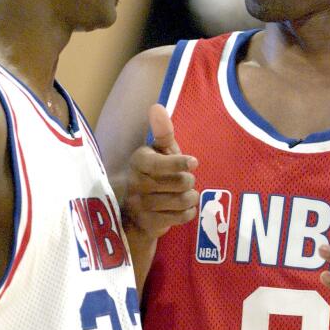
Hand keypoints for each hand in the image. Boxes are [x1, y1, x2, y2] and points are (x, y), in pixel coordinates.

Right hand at [124, 104, 198, 239]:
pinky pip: (181, 217)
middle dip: (189, 182)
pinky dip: (188, 212)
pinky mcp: (149, 223)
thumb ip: (162, 131)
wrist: (139, 212)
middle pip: (180, 183)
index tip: (193, 162)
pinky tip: (183, 209)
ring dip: (190, 197)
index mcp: (139, 161)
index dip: (180, 163)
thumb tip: (156, 106)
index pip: (161, 163)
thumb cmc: (156, 174)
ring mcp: (141, 205)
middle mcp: (136, 182)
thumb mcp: (161, 151)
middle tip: (185, 182)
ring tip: (184, 195)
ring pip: (182, 200)